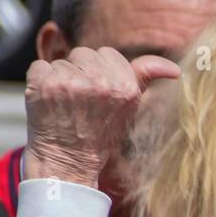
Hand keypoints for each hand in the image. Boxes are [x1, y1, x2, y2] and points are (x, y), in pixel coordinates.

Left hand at [24, 47, 179, 189]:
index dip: (100, 73)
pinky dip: (40, 83)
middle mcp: (101, 84)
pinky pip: (39, 67)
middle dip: (80, 73)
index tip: (98, 98)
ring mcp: (71, 83)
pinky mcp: (45, 85)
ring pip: (62, 61)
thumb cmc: (99, 133)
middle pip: (83, 53)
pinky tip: (48, 105)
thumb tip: (176, 70)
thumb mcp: (128, 107)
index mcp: (126, 87)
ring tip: (65, 107)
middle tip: (80, 104)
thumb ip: (145, 78)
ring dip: (59, 80)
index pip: (107, 54)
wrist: (67, 163)